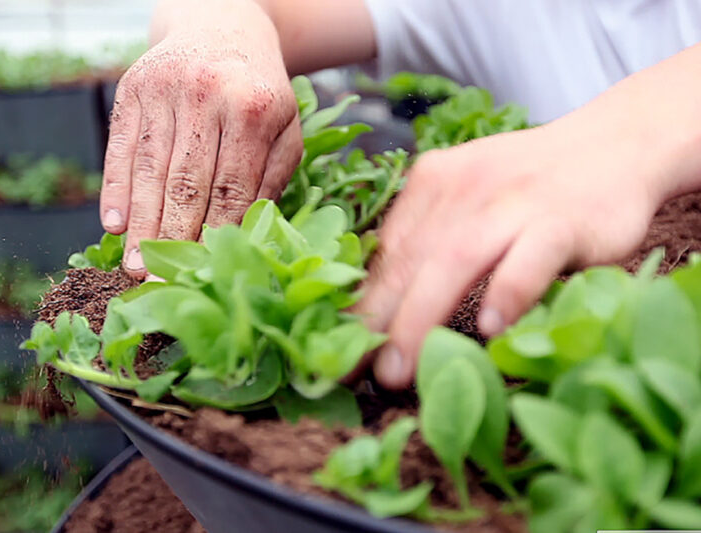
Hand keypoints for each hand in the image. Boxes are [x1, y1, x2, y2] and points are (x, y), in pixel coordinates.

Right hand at [100, 14, 301, 276]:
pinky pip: (120, 147)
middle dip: (173, 240)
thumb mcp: (285, 128)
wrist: (221, 24)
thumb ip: (272, 178)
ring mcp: (165, 89)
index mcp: (253, 109)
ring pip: (149, 170)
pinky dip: (114, 189)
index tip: (204, 273)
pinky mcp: (132, 87)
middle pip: (186, 184)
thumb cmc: (259, 91)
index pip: (232, 188)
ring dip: (140, 225)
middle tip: (160, 284)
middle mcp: (207, 96)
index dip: (215, 236)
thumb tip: (246, 233)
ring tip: (135, 267)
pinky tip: (112, 225)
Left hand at [358, 110, 676, 388]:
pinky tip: (490, 329)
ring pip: (457, 259)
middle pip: (412, 259)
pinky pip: (531, 258)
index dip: (360, 302)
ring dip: (421, 316)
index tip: (338, 347)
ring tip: (401, 368)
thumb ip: (428, 235)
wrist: (614, 145)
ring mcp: (514, 202)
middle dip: (379, 319)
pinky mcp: (564, 220)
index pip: (387, 251)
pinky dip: (508, 291)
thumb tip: (380, 299)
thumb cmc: (528, 185)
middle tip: (358, 371)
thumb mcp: (467, 196)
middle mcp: (464, 189)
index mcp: (432, 183)